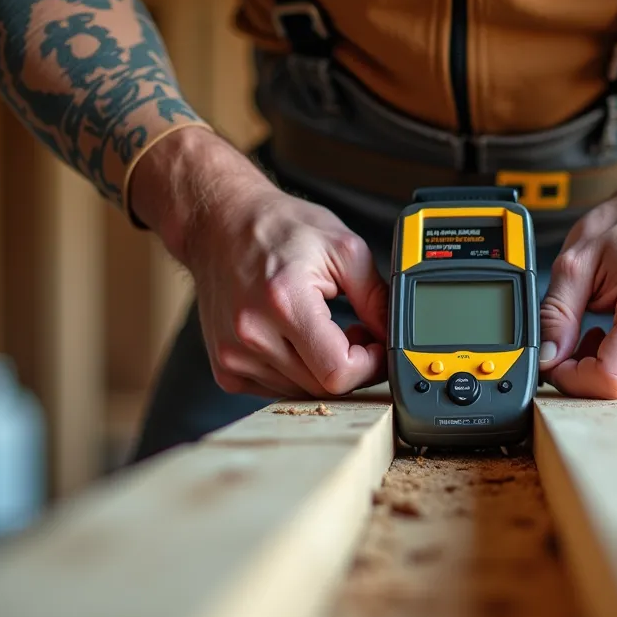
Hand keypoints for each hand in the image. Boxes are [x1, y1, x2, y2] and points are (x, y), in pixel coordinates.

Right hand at [130, 126, 387, 397]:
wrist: (219, 223)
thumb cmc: (278, 229)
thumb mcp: (344, 248)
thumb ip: (377, 298)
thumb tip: (397, 335)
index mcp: (284, 301)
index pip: (338, 372)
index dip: (369, 365)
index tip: (374, 345)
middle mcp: (253, 332)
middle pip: (323, 388)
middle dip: (350, 366)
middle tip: (354, 333)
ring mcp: (234, 354)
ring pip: (301, 393)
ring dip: (321, 370)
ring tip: (323, 331)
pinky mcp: (225, 367)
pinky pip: (276, 391)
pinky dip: (295, 373)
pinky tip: (295, 340)